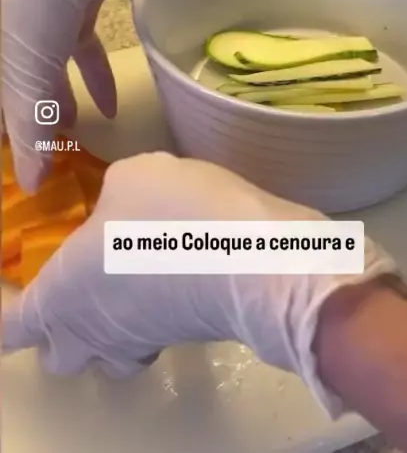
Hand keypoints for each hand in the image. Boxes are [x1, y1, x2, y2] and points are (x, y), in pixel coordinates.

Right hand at [1, 0, 133, 190]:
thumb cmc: (39, 1)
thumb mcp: (28, 65)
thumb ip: (30, 121)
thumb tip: (32, 181)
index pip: (1, 98)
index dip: (11, 130)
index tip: (24, 163)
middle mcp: (7, 31)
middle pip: (17, 85)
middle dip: (33, 119)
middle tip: (48, 153)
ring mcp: (40, 17)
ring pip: (48, 70)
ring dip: (62, 103)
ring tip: (73, 135)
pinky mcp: (72, 9)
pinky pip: (78, 53)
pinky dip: (93, 79)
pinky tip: (111, 107)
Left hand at [2, 152, 395, 417]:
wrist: (254, 256)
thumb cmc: (170, 214)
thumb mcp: (130, 177)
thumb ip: (109, 194)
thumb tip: (117, 206)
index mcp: (63, 296)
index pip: (10, 327)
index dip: (5, 308)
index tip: (15, 284)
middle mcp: (96, 331)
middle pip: (58, 356)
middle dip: (59, 330)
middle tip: (73, 287)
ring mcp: (143, 339)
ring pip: (109, 354)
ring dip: (107, 328)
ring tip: (123, 280)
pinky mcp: (185, 336)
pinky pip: (152, 331)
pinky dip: (152, 308)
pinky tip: (170, 263)